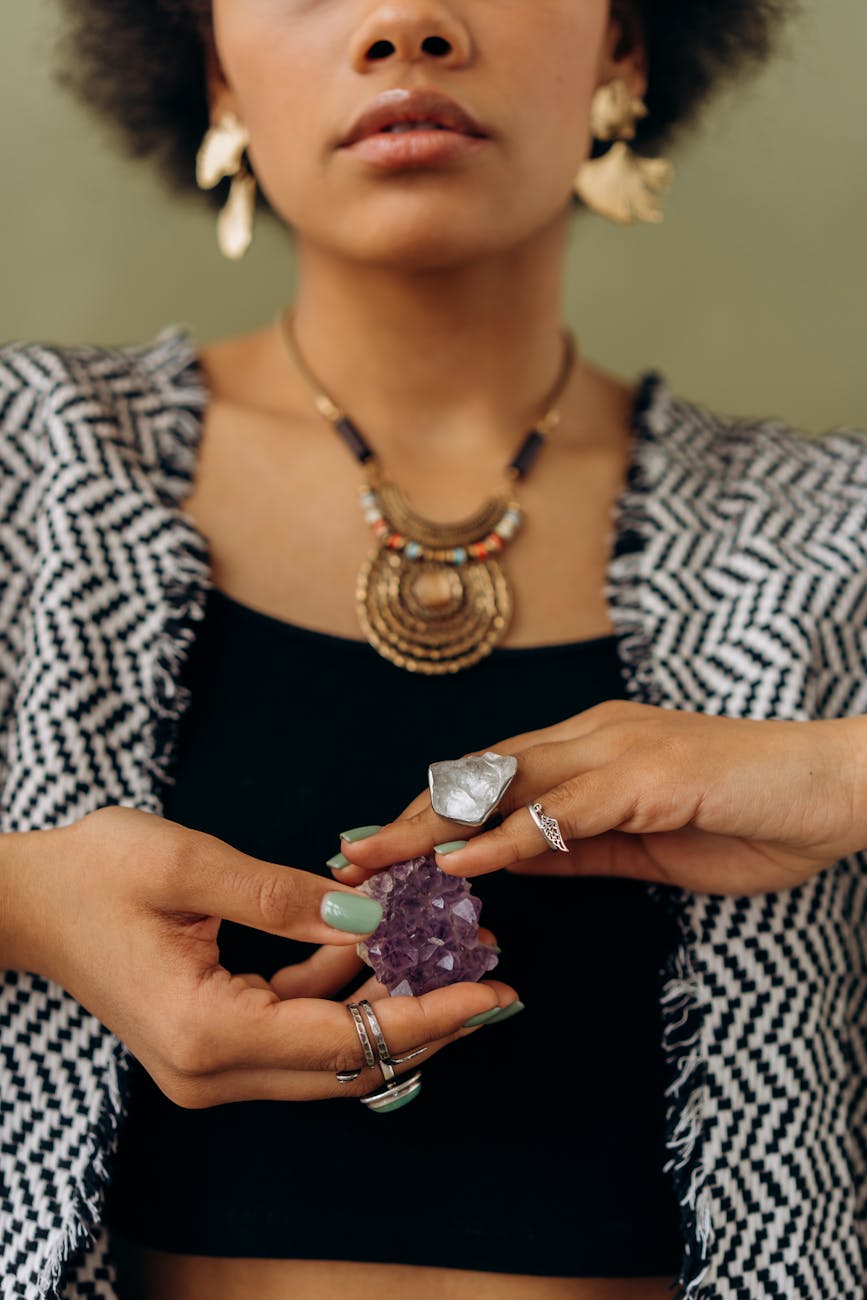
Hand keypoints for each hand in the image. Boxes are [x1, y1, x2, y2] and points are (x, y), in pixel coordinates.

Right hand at [4, 806, 516, 1104]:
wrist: (26, 901)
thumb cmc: (95, 872)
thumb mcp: (191, 865)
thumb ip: (285, 898)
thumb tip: (370, 918)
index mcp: (207, 1032)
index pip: (347, 1041)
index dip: (429, 1016)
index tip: (494, 992)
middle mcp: (212, 1071)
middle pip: (351, 1064)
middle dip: (429, 1020)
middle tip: (496, 977)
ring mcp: (210, 1066)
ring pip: (331, 1052)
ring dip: (391, 1004)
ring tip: (452, 952)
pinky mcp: (212, 1044)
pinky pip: (299, 1030)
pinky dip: (344, 994)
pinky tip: (377, 944)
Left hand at [332, 701, 866, 895]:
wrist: (838, 791)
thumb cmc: (749, 814)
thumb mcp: (644, 845)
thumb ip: (577, 847)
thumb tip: (509, 863)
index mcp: (592, 748)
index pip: (492, 778)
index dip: (431, 812)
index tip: (380, 848)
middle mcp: (594, 736)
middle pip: (480, 775)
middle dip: (410, 817)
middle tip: (351, 855)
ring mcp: (619, 749)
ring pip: (505, 784)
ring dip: (435, 825)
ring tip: (379, 860)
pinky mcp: (650, 774)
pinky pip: (563, 810)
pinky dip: (505, 838)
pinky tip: (460, 865)